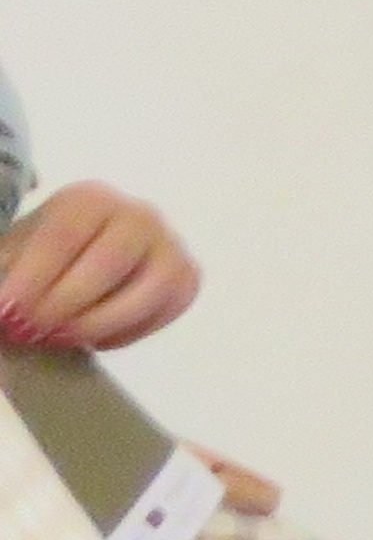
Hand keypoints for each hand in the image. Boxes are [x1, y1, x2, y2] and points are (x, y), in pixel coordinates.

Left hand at [0, 184, 199, 353]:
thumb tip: (6, 306)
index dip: (35, 276)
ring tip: (61, 340)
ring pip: (150, 288)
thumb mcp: (15, 256)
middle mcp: (138, 214)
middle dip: (67, 303)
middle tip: (32, 332)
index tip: (8, 312)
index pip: (64, 234)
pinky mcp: (188, 278)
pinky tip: (95, 338)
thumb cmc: (44, 261)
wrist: (81, 264)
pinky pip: (167, 309)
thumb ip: (8, 273)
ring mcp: (170, 246)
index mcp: (88, 199)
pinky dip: (129, 331)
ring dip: (100, 323)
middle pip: (110, 260)